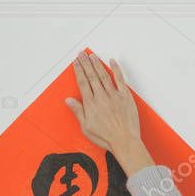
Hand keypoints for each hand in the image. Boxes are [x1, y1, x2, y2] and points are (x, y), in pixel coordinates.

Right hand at [66, 51, 153, 176]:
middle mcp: (101, 97)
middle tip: (81, 54)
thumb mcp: (86, 127)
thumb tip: (69, 100)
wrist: (124, 140)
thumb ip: (78, 111)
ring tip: (92, 56)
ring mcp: (114, 95)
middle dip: (85, 63)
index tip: (75, 63)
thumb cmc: (106, 137)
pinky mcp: (125, 96)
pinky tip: (112, 62)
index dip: (78, 71)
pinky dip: (116, 69)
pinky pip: (120, 79)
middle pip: (91, 76)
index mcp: (91, 104)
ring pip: (103, 75)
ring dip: (97, 64)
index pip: (82, 83)